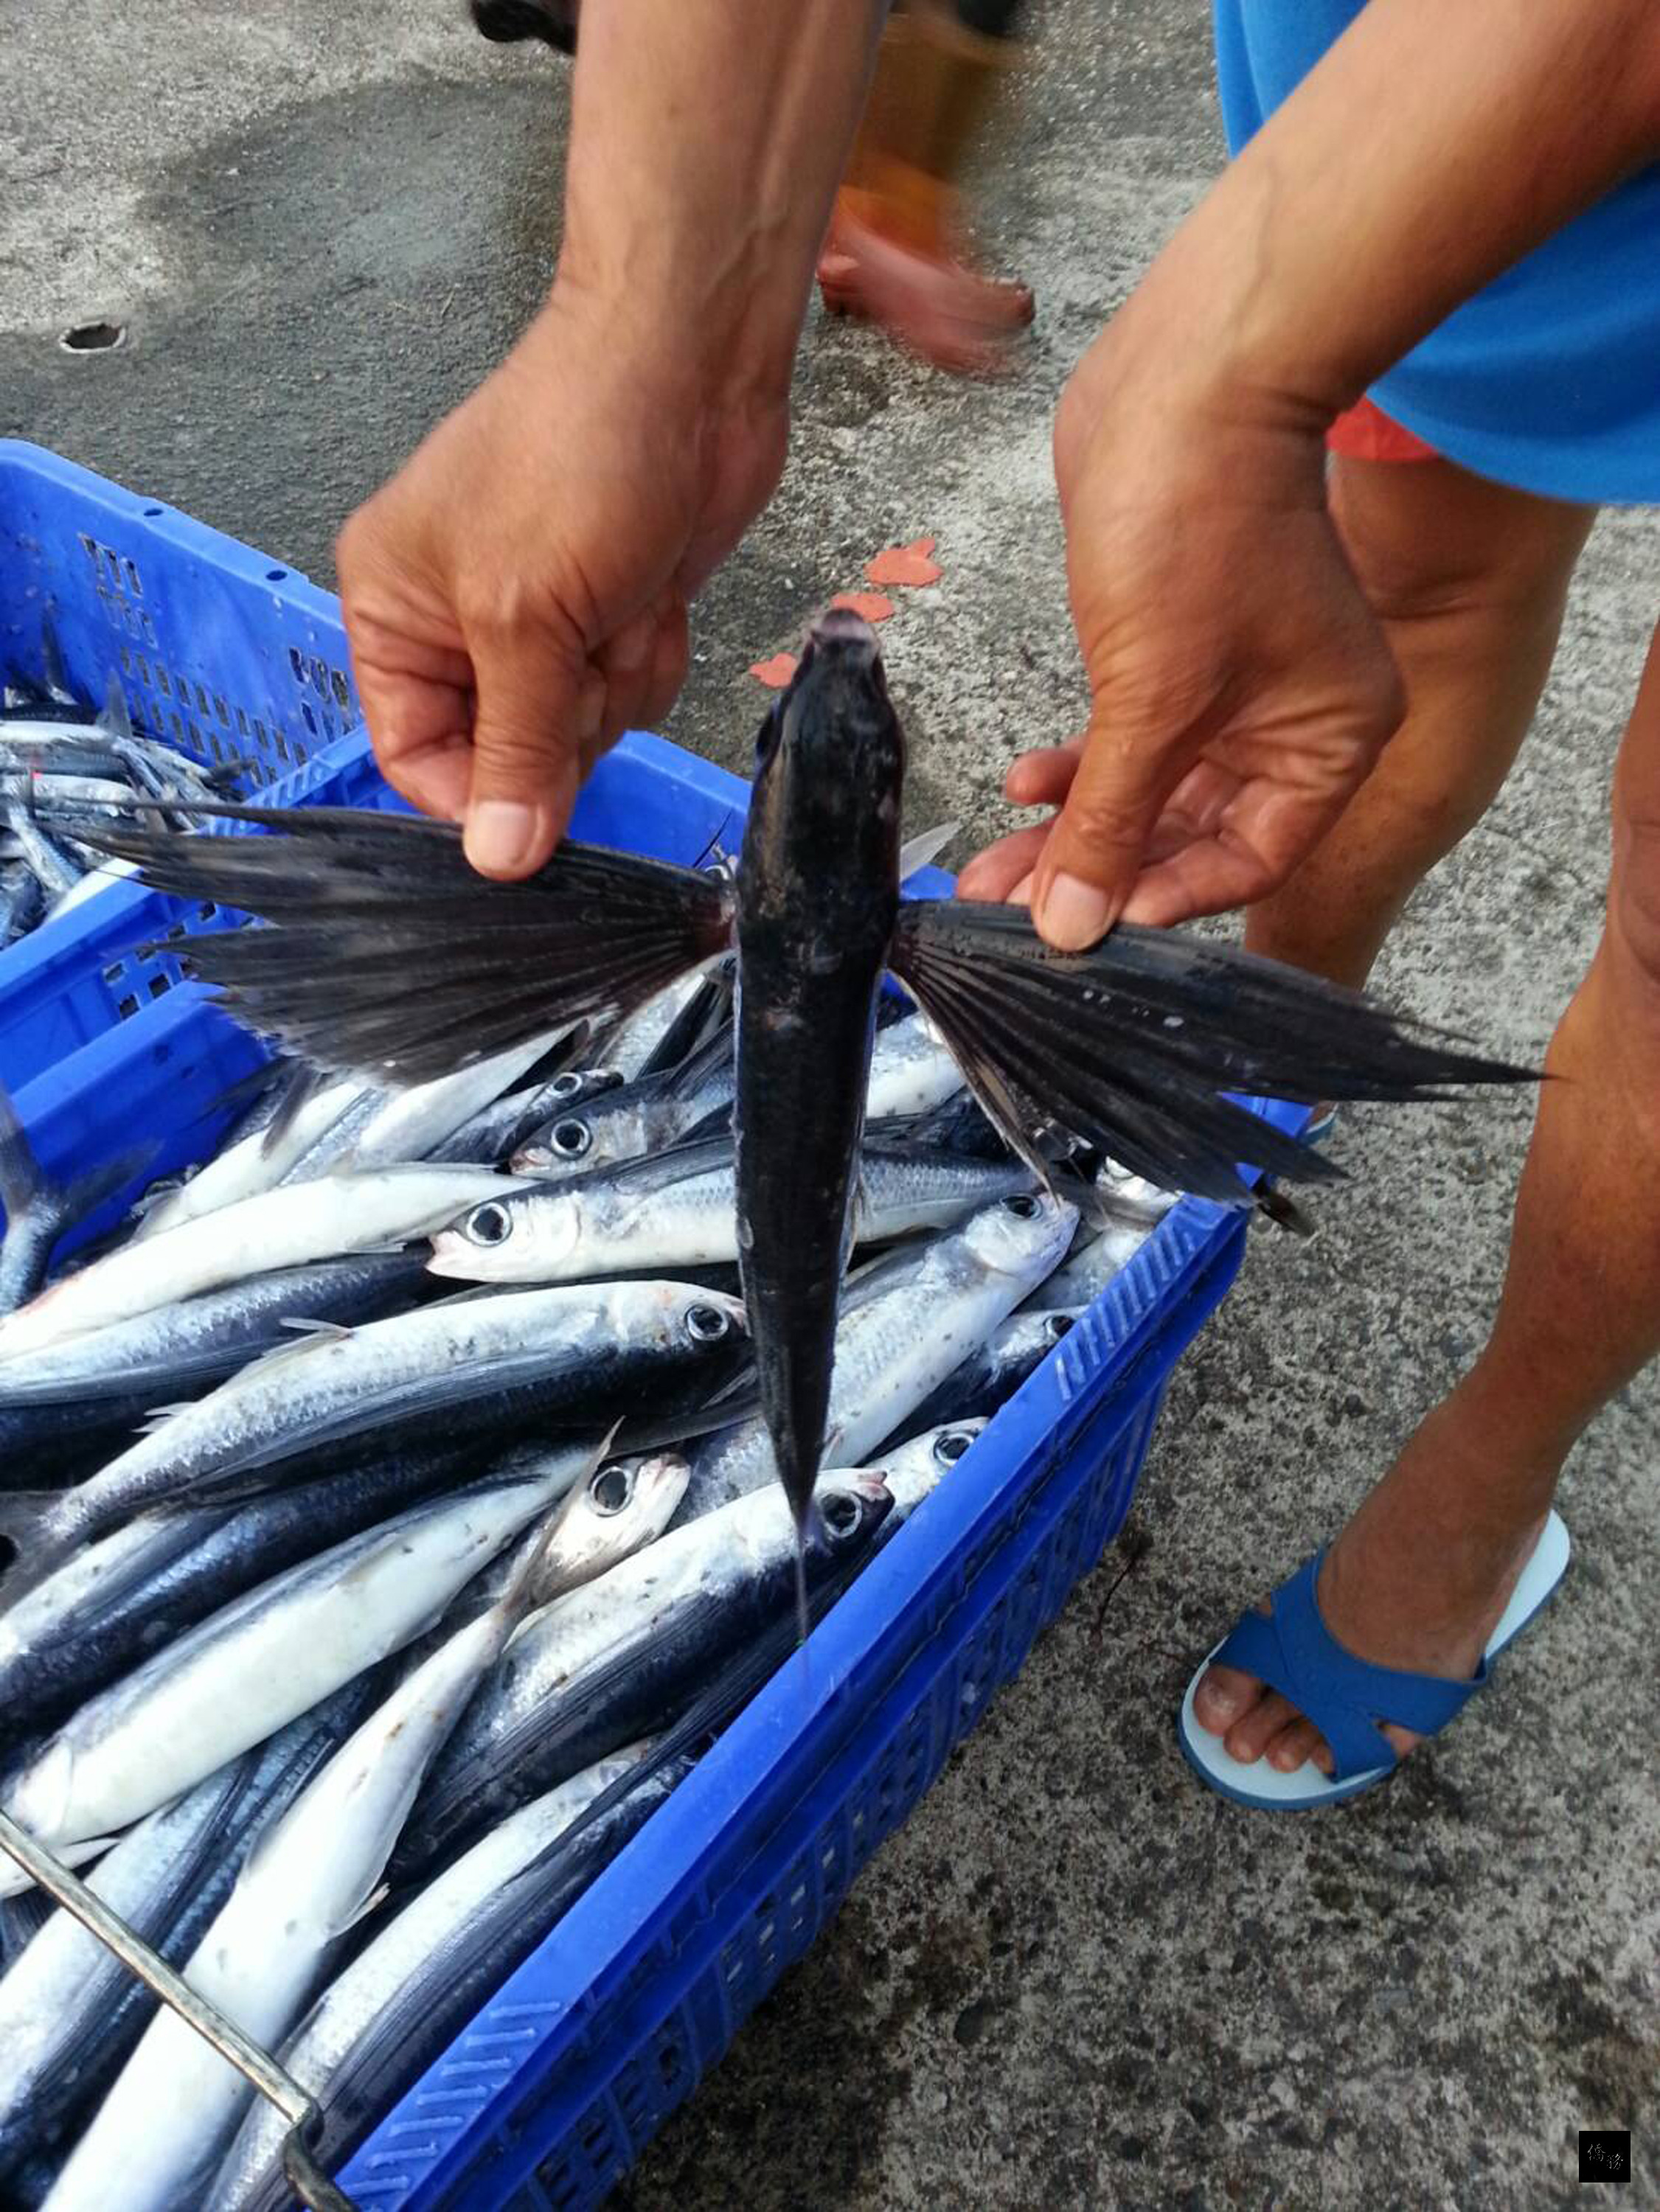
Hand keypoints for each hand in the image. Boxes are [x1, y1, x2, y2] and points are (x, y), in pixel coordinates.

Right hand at [337, 289, 787, 876]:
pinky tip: (653, 592)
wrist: (688, 368)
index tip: (533, 808)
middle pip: (504, 754)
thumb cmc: (582, 455)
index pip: (413, 756)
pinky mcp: (608, 614)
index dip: (475, 794)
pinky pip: (628, 694)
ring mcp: (538, 620)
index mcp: (390, 608)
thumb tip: (496, 861)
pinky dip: (651, 655)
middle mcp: (454, 620)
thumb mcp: (526, 620)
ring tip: (621, 596)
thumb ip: (514, 750)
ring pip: (579, 730)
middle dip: (563, 713)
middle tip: (582, 640)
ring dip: (615, 679)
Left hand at [957, 323, 1404, 943]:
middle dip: (1097, 868)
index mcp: (1331, 739)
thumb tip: (1071, 925)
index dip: (1163, 896)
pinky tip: (1024, 781)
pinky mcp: (1174, 648)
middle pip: (1190, 833)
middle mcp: (1293, 719)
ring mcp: (1233, 684)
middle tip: (1009, 905)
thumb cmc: (1200, 523)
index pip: (1248, 858)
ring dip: (1072, 825)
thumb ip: (1111, 819)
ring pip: (1149, 788)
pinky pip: (1128, 735)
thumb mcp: (1153, 696)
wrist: (1187, 377)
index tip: (1083, 921)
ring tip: (992, 866)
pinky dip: (1078, 763)